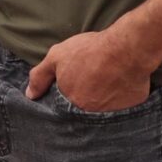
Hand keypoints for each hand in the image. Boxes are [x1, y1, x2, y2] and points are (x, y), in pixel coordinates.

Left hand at [26, 25, 154, 112]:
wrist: (127, 49)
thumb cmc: (90, 51)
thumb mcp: (56, 57)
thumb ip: (40, 77)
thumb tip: (30, 95)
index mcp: (71, 102)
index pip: (64, 107)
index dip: (69, 94)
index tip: (75, 83)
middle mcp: (91, 112)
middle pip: (84, 108)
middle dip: (85, 95)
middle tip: (92, 78)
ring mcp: (112, 113)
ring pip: (103, 108)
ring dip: (102, 98)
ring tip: (106, 79)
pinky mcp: (131, 108)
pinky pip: (123, 106)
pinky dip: (121, 97)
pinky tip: (120, 83)